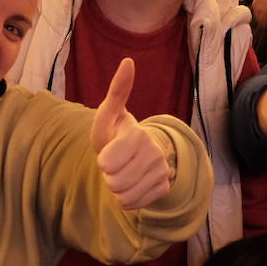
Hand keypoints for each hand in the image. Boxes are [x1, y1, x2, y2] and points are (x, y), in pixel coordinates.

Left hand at [92, 58, 174, 209]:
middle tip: (116, 164)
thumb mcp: (108, 113)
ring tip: (123, 172)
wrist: (136, 153)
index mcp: (138, 134)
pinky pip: (133, 203)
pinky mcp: (163, 186)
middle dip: (109, 175)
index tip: (108, 151)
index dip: (103, 161)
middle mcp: (154, 152)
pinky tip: (133, 183)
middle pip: (114, 182)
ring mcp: (161, 170)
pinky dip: (127, 197)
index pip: (107, 163)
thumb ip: (117, 90)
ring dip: (117, 187)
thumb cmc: (115, 132)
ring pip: (123, 195)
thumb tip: (128, 62)